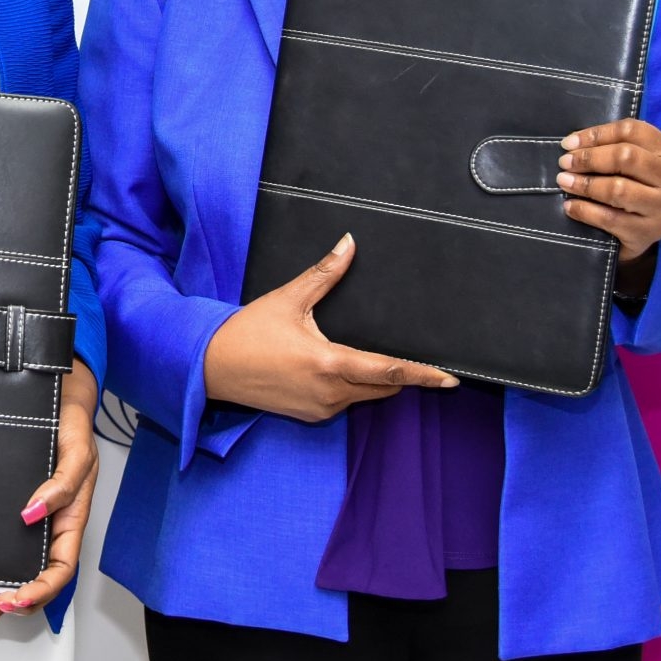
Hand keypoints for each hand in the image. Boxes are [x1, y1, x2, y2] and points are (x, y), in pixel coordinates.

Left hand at [0, 360, 100, 627]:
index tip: (17, 597)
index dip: (41, 589)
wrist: (59, 394)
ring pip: (21, 563)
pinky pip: (5, 540)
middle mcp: (52, 522)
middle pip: (39, 575)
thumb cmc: (74, 423)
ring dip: (3, 589)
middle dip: (18, 600)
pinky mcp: (16, 504)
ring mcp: (35, 516)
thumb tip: (32, 513)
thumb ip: (62, 484)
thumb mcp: (76, 451)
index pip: (60, 567)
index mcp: (71, 517)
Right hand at [203, 234, 457, 421]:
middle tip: (415, 361)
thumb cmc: (247, 332)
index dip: (422, 375)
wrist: (211, 366)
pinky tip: (337, 369)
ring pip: (365, 397)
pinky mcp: (311, 415)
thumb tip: (349, 244)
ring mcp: (321, 408)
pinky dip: (350, 388)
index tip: (449, 380)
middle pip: (384, 388)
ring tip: (365, 357)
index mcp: (330, 363)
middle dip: (400, 376)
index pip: (389, 372)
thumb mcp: (288, 299)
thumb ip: (324, 274)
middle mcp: (330, 392)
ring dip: (373, 381)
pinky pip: (344, 402)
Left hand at [557, 118, 660, 263]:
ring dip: (584, 184)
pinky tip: (570, 206)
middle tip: (565, 163)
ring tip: (564, 182)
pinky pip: (611, 218)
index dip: (596, 134)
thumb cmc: (636, 184)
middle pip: (625, 157)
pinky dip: (585, 210)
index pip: (631, 131)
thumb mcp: (634, 159)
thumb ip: (611, 145)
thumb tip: (572, 144)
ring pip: (618, 189)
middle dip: (589, 158)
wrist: (648, 228)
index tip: (569, 143)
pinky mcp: (650, 231)